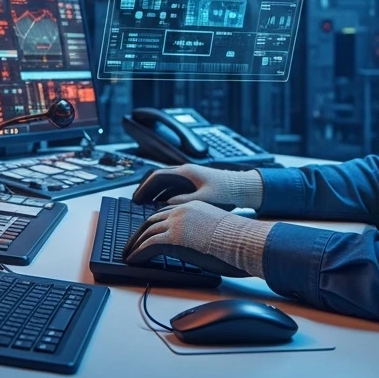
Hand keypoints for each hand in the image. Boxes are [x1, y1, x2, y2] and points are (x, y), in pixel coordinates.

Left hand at [123, 201, 268, 277]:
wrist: (243, 241)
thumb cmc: (238, 240)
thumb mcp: (217, 230)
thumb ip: (202, 232)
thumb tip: (198, 245)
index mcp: (193, 207)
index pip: (165, 213)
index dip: (153, 224)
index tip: (146, 232)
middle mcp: (182, 211)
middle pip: (151, 221)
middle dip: (138, 233)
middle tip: (131, 244)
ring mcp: (176, 223)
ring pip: (146, 232)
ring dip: (135, 244)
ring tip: (128, 255)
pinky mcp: (173, 238)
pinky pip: (148, 245)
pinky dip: (138, 253)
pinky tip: (134, 260)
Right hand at [135, 164, 262, 207]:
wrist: (242, 188)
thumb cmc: (226, 192)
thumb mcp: (204, 199)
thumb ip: (185, 201)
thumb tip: (167, 204)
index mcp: (186, 172)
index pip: (157, 176)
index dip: (144, 187)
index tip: (136, 198)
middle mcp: (186, 172)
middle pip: (159, 178)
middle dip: (146, 190)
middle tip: (136, 202)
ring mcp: (190, 177)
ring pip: (166, 183)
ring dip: (154, 192)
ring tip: (145, 205)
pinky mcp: (195, 183)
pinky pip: (174, 187)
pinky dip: (164, 195)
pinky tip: (162, 205)